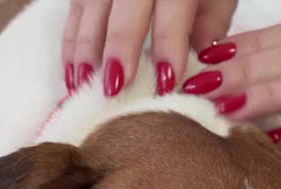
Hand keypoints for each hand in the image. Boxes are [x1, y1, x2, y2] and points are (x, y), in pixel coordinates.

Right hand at [62, 0, 237, 96]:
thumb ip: (209, 28)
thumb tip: (198, 68)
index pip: (172, 12)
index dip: (168, 47)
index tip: (166, 83)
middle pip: (125, 9)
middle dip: (118, 49)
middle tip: (115, 88)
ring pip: (90, 9)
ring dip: (86, 51)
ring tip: (86, 87)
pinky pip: (75, 12)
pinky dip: (72, 45)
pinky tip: (73, 75)